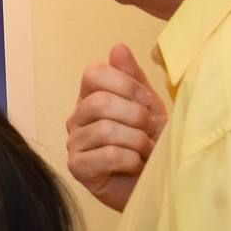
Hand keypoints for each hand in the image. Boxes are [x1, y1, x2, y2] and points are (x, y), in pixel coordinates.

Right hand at [66, 44, 167, 211]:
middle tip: (152, 129)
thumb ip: (132, 77)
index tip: (148, 100)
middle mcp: (76, 117)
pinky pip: (106, 155)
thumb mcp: (147, 105)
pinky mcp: (77, 168)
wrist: (156, 183)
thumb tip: (117, 47)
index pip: (93, 73)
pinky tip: (136, 165)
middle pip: (100, 102)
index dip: (125, 84)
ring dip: (137, 140)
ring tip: (147, 150)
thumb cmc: (150, 144)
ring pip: (105, 129)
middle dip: (136, 116)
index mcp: (90, 96)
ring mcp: (74, 143)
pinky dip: (130, 159)